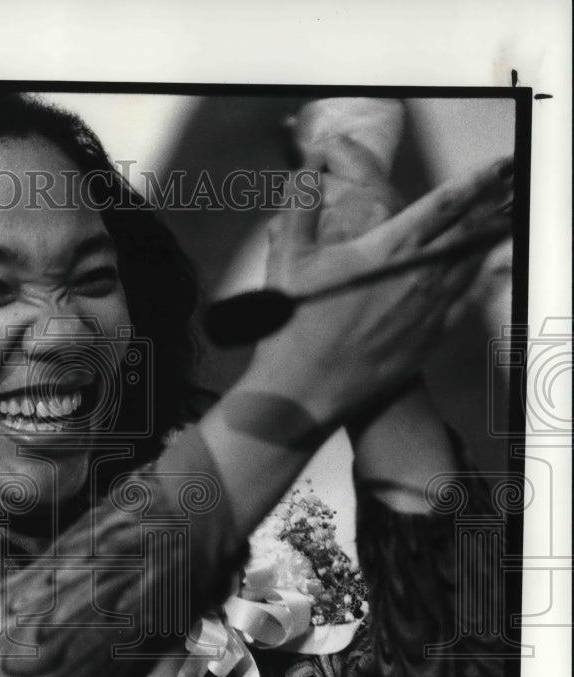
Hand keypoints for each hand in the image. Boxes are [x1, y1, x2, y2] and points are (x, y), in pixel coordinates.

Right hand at [245, 147, 512, 427]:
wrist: (306, 385)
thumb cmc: (294, 324)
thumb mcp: (288, 258)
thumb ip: (301, 209)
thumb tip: (305, 173)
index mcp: (388, 249)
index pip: (444, 205)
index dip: (475, 181)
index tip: (497, 166)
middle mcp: (419, 275)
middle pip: (468, 229)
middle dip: (493, 203)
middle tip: (511, 184)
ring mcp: (430, 308)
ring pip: (473, 262)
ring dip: (492, 236)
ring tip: (508, 216)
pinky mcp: (430, 337)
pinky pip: (469, 302)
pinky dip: (488, 281)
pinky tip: (498, 269)